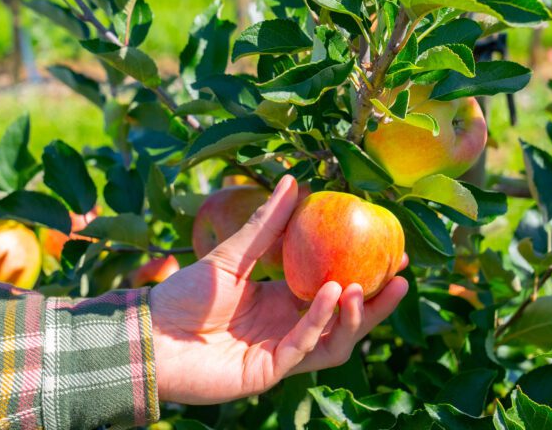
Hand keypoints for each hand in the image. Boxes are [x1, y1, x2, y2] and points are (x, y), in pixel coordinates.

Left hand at [150, 175, 408, 404]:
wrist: (149, 333)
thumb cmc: (185, 295)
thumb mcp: (232, 254)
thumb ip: (265, 224)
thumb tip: (293, 181)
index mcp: (283, 302)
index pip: (335, 290)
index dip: (364, 275)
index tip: (389, 251)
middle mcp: (289, 328)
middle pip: (346, 320)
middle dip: (377, 302)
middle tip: (402, 276)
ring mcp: (281, 353)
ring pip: (335, 341)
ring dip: (356, 317)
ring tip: (365, 286)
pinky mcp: (268, 371)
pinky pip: (305, 347)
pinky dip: (321, 321)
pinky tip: (333, 293)